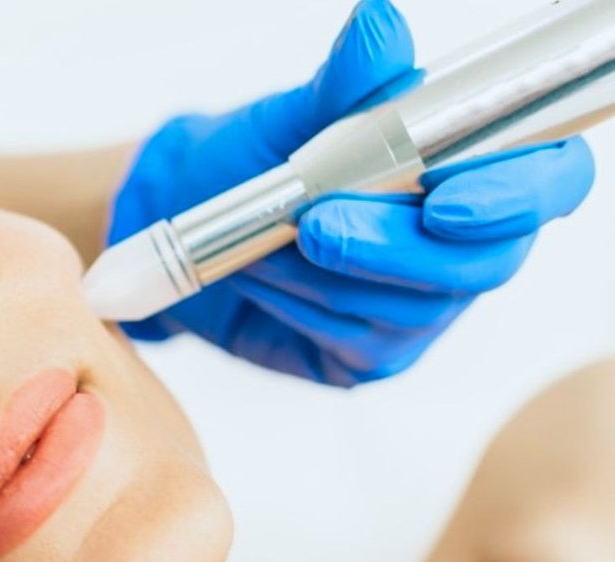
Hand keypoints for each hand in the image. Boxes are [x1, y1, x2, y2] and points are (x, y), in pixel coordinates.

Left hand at [107, 0, 595, 385]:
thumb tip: (379, 24)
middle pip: (483, 263)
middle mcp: (469, 241)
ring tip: (265, 235)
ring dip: (323, 271)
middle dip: (394, 246)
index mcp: (479, 166)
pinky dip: (298, 302)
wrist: (182, 225)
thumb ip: (347, 81)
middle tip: (314, 222)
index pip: (551, 182)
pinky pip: (352, 339)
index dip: (517, 197)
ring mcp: (427, 307)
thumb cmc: (249, 161)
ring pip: (406, 306)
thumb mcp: (290, 116)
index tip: (443, 202)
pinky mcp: (375, 355)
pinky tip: (263, 274)